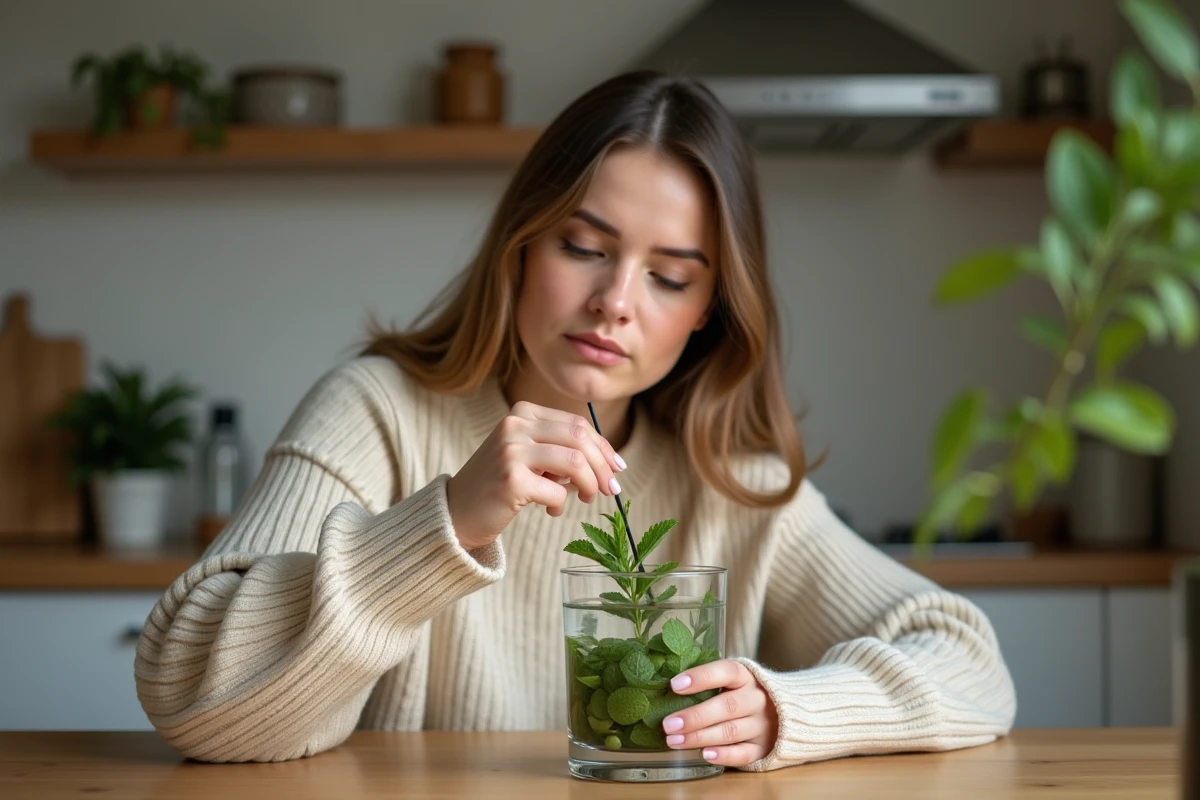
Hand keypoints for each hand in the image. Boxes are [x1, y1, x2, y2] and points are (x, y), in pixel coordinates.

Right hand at [446, 401, 625, 550]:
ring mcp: (510, 451)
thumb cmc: (498, 485)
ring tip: (586, 498)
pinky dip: (561, 504)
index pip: (577, 424)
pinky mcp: (510, 480)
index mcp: (522, 413)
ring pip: (575, 462)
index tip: (617, 468)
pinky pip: (557, 492)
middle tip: (610, 489)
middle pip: (580, 439)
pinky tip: (550, 511)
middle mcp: (514, 426)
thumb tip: (610, 462)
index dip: (603, 447)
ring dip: (589, 484)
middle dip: (603, 466)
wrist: (455, 513)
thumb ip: (560, 450)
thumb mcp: (528, 456)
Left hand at [660, 659, 778, 767]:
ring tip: (674, 741)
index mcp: (746, 676)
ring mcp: (761, 724)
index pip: (726, 671)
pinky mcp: (762, 747)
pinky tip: (704, 754)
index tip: (674, 685)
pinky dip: (724, 755)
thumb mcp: (733, 680)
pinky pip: (744, 753)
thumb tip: (665, 684)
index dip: (701, 678)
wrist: (787, 712)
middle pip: (726, 706)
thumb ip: (708, 681)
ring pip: (730, 731)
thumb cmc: (744, 692)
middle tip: (668, 724)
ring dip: (700, 737)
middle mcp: (757, 699)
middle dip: (694, 716)